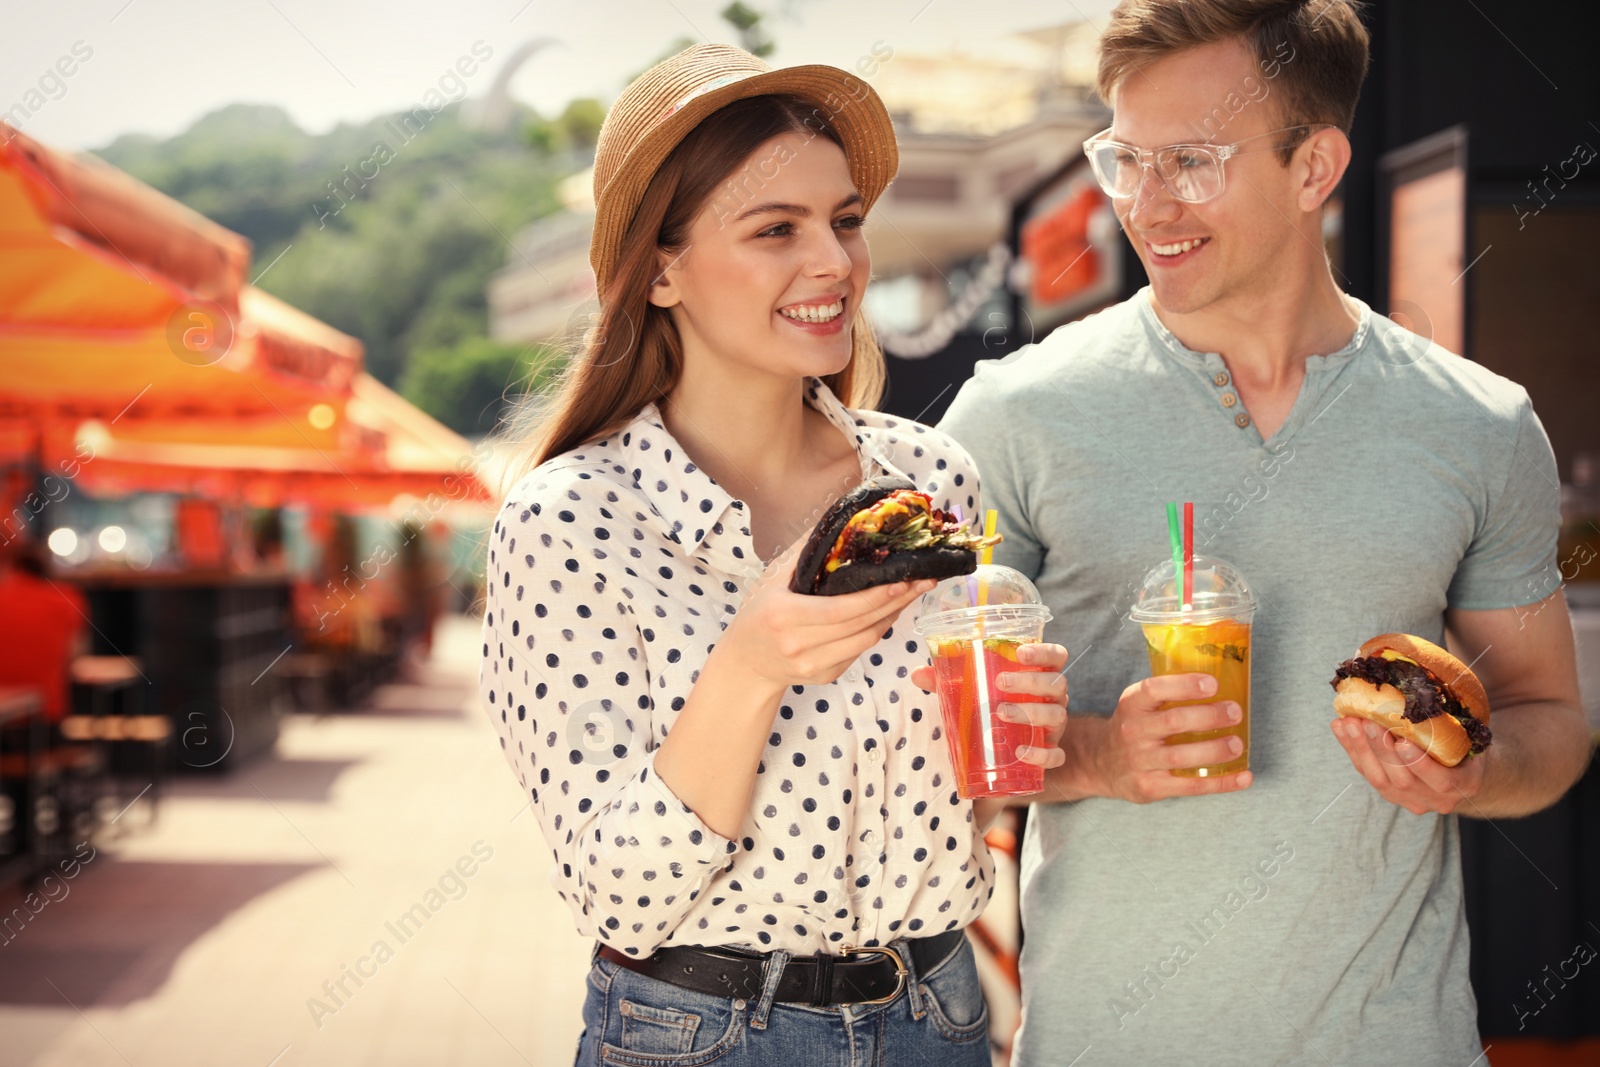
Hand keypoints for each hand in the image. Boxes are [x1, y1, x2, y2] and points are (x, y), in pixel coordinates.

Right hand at [717, 532, 936, 689]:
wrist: (745, 663)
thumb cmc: (758, 613)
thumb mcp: (772, 578)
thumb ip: (805, 551)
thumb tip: (838, 519)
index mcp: (785, 616)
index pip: (841, 609)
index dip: (876, 596)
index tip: (903, 579)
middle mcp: (800, 645)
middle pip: (861, 624)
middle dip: (896, 601)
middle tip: (922, 581)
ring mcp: (814, 665)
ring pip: (867, 640)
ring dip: (892, 616)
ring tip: (910, 593)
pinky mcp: (825, 676)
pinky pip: (860, 651)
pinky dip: (876, 630)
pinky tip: (887, 612)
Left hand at [910, 642, 1068, 769]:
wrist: (1000, 753)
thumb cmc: (990, 709)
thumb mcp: (969, 693)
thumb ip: (945, 681)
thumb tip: (917, 675)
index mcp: (1038, 676)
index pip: (1056, 655)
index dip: (1044, 651)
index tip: (1020, 653)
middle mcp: (1052, 699)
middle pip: (1057, 684)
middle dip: (1030, 682)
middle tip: (1000, 683)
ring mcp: (1054, 727)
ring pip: (1058, 716)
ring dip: (1031, 713)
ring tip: (1001, 713)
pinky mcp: (1050, 754)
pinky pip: (1056, 755)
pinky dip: (1041, 754)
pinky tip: (1021, 751)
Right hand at [1090, 674, 1252, 802]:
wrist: (1101, 763)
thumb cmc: (1133, 727)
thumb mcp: (1138, 704)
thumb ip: (1168, 694)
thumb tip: (1223, 680)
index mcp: (1132, 704)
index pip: (1155, 689)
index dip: (1185, 686)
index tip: (1213, 683)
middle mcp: (1133, 731)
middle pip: (1174, 722)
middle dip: (1209, 716)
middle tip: (1234, 712)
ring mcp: (1140, 761)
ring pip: (1181, 756)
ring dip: (1215, 750)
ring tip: (1237, 744)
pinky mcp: (1151, 787)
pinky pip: (1190, 786)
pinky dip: (1221, 783)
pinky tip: (1243, 777)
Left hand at [1330, 717, 1486, 814]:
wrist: (1463, 773)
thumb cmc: (1467, 745)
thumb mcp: (1471, 735)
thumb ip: (1454, 721)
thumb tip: (1426, 680)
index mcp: (1464, 785)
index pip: (1442, 781)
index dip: (1420, 764)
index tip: (1403, 742)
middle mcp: (1436, 800)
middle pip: (1403, 780)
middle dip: (1382, 750)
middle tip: (1367, 722)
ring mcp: (1410, 800)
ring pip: (1379, 779)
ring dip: (1361, 748)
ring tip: (1348, 722)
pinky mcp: (1389, 794)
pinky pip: (1366, 773)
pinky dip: (1352, 749)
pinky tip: (1340, 727)